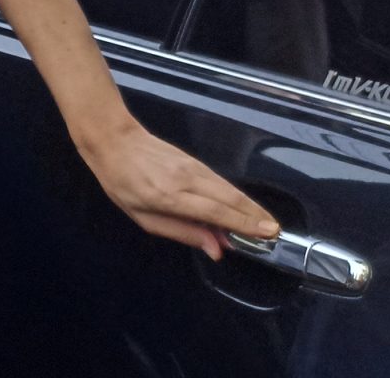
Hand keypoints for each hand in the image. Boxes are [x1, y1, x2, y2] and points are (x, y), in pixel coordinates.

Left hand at [77, 123, 278, 259]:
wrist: (114, 140)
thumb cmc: (121, 183)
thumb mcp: (142, 217)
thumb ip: (181, 232)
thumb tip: (216, 248)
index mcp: (169, 197)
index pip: (215, 211)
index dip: (243, 223)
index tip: (266, 233)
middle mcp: (186, 180)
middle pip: (229, 199)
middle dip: (255, 217)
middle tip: (274, 233)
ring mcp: (192, 167)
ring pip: (229, 189)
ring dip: (250, 206)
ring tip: (266, 224)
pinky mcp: (195, 160)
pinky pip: (221, 181)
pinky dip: (237, 196)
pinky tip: (246, 208)